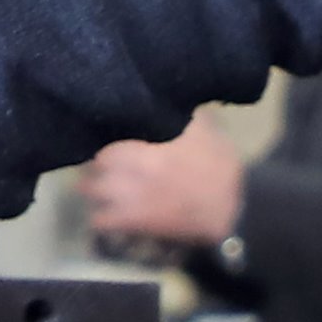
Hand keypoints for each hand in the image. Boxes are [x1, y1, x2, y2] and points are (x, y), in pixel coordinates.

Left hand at [78, 116, 242, 254]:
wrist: (232, 208)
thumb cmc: (219, 165)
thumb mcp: (203, 127)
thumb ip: (179, 113)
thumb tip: (161, 99)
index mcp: (148, 143)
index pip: (107, 138)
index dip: (102, 137)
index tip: (101, 136)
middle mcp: (133, 168)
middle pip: (95, 163)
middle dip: (93, 162)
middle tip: (95, 161)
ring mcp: (130, 197)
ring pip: (91, 191)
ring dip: (89, 187)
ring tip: (92, 186)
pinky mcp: (134, 222)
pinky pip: (101, 220)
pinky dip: (98, 216)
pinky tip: (102, 213)